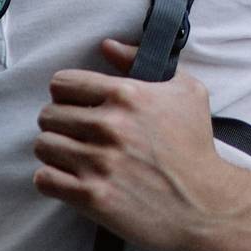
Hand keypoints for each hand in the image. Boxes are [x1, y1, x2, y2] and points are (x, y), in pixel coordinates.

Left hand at [34, 40, 250, 250]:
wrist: (206, 204)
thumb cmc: (196, 147)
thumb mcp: (186, 91)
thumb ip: (142, 62)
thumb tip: (107, 47)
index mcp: (127, 95)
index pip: (62, 83)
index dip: (66, 94)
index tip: (76, 106)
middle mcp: (109, 126)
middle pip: (48, 115)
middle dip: (59, 123)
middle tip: (76, 134)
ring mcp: (99, 162)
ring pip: (44, 145)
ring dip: (54, 151)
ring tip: (72, 157)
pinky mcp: (93, 197)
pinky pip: (45, 179)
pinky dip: (52, 179)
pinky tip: (69, 180)